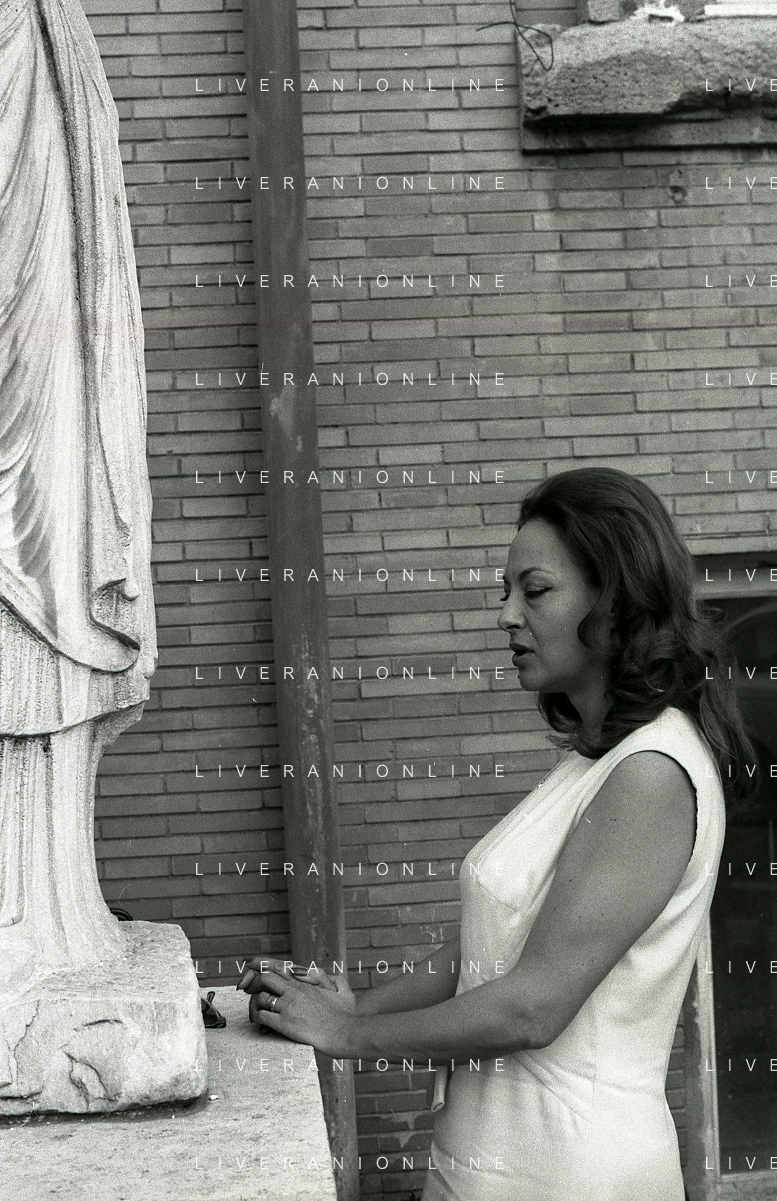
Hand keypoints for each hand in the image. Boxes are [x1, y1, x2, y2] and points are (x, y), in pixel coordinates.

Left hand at [237, 967, 357, 1056]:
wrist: (347, 1032)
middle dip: (253, 983)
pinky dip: (257, 1020)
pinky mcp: (285, 1023)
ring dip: (254, 1005)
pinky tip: (261, 1025)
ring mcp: (289, 1006)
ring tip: (254, 1012)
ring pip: (260, 997)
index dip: (262, 965)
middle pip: (264, 978)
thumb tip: (333, 978)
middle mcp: (295, 990)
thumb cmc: (347, 1015)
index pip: (279, 966)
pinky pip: (262, 1017)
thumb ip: (336, 981)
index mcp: (306, 983)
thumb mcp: (344, 991)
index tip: (252, 965)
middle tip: (249, 991)